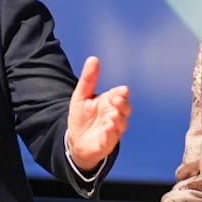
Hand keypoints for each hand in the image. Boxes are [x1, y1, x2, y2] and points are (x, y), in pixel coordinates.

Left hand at [65, 56, 131, 170]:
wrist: (75, 140)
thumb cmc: (81, 117)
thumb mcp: (81, 96)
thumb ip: (89, 79)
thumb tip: (93, 58)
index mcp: (110, 102)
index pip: (120, 94)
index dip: (122, 93)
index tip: (121, 91)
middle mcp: (114, 115)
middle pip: (126, 108)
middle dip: (123, 104)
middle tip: (116, 100)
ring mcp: (113, 129)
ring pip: (122, 124)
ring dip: (119, 119)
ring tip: (112, 115)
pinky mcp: (107, 142)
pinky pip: (112, 138)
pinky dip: (111, 133)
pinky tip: (108, 128)